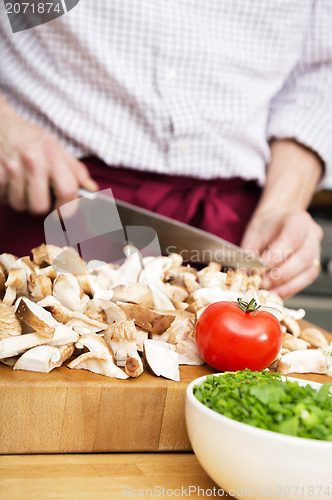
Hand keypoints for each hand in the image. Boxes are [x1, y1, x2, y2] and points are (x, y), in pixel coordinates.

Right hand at [0, 98, 97, 213]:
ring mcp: (11, 167)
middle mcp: (32, 161)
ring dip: (23, 202)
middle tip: (41, 197)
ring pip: (20, 205)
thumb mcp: (57, 148)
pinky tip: (11, 184)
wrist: (0, 123)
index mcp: (53, 155)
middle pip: (40, 206)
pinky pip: (3, 198)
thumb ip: (76, 170)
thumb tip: (92, 190)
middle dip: (41, 207)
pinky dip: (7, 196)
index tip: (63, 212)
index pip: (67, 191)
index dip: (67, 208)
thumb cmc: (31, 138)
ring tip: (24, 187)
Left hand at [241, 209, 322, 297]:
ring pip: (308, 272)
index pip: (290, 239)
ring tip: (268, 291)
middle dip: (281, 275)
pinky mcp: (314, 264)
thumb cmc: (266, 227)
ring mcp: (317, 250)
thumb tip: (245, 274)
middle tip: (262, 283)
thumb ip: (250, 254)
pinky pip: (306, 280)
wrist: (277, 222)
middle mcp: (312, 234)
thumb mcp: (254, 234)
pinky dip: (291, 288)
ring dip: (287, 286)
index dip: (274, 258)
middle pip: (303, 258)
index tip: (258, 270)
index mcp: (297, 220)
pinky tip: (276, 293)